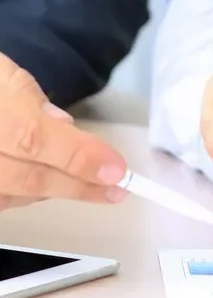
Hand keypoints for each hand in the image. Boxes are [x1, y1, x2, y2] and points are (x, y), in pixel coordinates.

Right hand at [0, 53, 128, 210]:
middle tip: (117, 188)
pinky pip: (4, 201)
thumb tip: (60, 123)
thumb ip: (26, 96)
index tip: (115, 170)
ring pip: (16, 195)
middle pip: (26, 177)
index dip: (76, 156)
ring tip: (90, 182)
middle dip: (78, 183)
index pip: (32, 137)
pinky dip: (29, 193)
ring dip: (57, 188)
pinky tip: (50, 180)